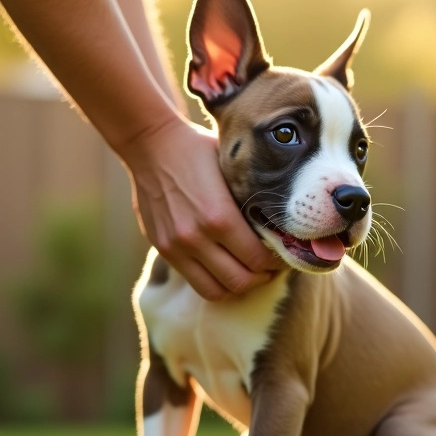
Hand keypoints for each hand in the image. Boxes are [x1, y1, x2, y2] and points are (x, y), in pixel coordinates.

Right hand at [121, 117, 280, 299]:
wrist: (151, 144)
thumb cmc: (199, 151)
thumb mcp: (232, 171)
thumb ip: (251, 203)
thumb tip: (280, 226)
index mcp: (220, 217)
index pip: (258, 259)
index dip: (277, 262)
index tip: (284, 253)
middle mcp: (197, 238)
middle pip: (240, 282)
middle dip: (262, 278)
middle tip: (271, 267)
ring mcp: (177, 247)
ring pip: (216, 291)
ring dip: (237, 286)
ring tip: (248, 272)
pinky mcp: (164, 249)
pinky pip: (195, 281)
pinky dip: (214, 281)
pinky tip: (224, 267)